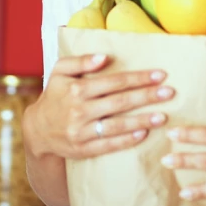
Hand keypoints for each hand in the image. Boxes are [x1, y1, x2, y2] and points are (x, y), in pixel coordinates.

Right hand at [24, 53, 173, 160]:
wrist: (37, 129)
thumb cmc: (54, 95)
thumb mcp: (60, 71)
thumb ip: (81, 61)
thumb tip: (105, 57)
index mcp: (77, 89)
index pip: (114, 82)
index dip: (138, 78)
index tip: (160, 74)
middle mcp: (80, 110)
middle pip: (120, 102)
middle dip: (146, 96)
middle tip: (169, 92)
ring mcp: (81, 131)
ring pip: (117, 125)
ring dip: (142, 120)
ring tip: (163, 116)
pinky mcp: (83, 149)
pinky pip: (108, 145)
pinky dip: (126, 140)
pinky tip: (143, 134)